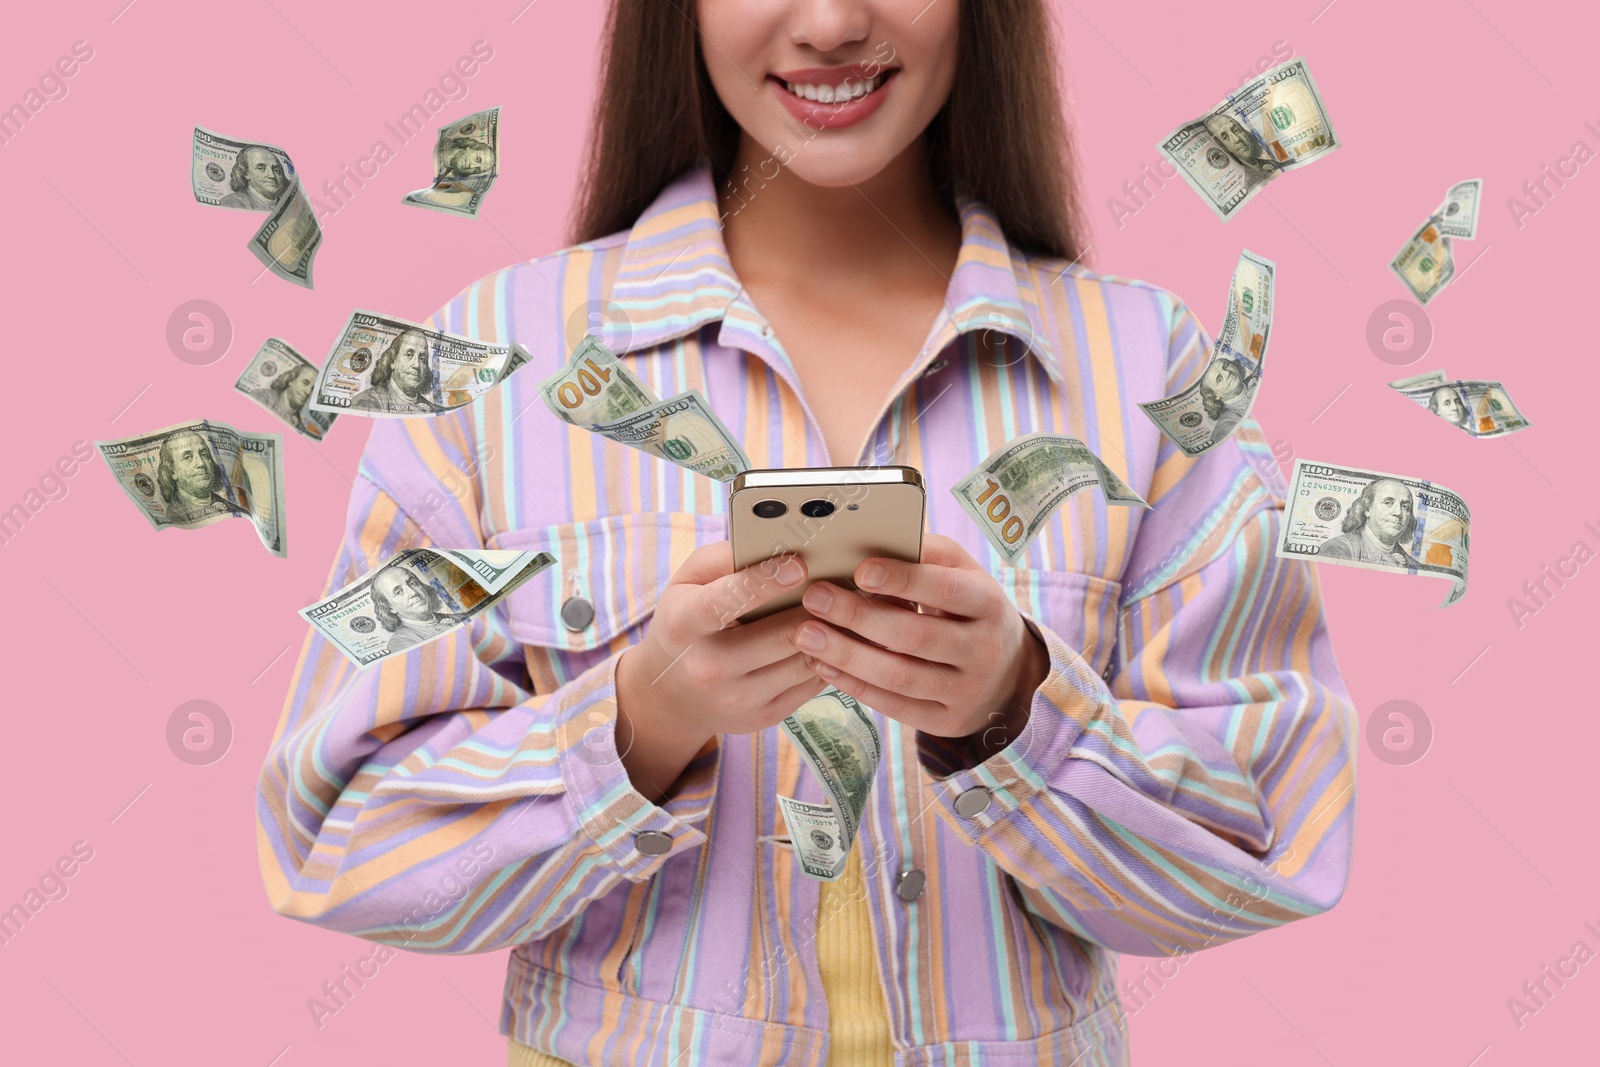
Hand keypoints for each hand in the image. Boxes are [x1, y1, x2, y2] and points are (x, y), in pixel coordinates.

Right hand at [617, 541, 832, 745]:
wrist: (670, 695)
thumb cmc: (685, 623)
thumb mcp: (687, 583)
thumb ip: (723, 559)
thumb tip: (775, 545)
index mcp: (684, 625)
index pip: (725, 602)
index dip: (764, 582)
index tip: (800, 564)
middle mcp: (709, 667)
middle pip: (780, 635)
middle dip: (817, 607)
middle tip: (846, 582)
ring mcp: (738, 698)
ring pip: (804, 659)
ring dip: (832, 631)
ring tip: (850, 605)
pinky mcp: (764, 716)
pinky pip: (812, 683)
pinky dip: (829, 657)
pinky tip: (836, 637)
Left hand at [791, 534, 1049, 748]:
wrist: (1007, 672)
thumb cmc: (968, 608)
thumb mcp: (963, 574)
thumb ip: (925, 555)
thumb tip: (871, 538)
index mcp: (989, 603)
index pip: (945, 590)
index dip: (903, 580)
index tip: (859, 570)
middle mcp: (984, 650)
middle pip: (915, 636)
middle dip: (859, 616)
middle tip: (814, 598)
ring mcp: (967, 691)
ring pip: (900, 676)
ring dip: (847, 655)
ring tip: (806, 635)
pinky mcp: (947, 721)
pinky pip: (895, 706)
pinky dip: (854, 685)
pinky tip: (822, 665)